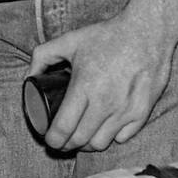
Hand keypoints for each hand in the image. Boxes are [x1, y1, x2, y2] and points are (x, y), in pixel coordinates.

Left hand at [28, 13, 172, 152]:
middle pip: (80, 140)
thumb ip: (42, 57)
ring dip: (87, 145)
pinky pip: (122, 138)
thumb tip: (30, 77)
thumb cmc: (106, 37)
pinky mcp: (142, 113)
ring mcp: (125, 111)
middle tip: (61, 141)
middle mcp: (105, 104)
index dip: (53, 139)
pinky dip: (110, 137)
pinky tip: (103, 128)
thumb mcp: (68, 41)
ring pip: (101, 143)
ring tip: (81, 137)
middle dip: (66, 145)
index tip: (49, 139)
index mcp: (84, 88)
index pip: (64, 128)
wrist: (147, 32)